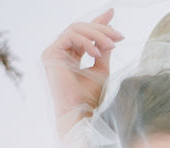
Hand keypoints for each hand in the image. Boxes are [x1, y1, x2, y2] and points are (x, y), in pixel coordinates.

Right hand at [42, 10, 122, 134]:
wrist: (79, 114)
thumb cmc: (90, 99)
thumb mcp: (101, 71)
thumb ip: (104, 52)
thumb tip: (111, 35)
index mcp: (71, 57)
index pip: (84, 35)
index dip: (98, 22)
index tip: (112, 12)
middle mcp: (60, 53)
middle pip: (80, 29)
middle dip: (101, 28)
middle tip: (119, 35)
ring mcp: (53, 53)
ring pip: (75, 29)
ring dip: (97, 34)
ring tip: (112, 44)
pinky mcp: (50, 54)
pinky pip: (69, 37)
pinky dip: (86, 42)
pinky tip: (97, 53)